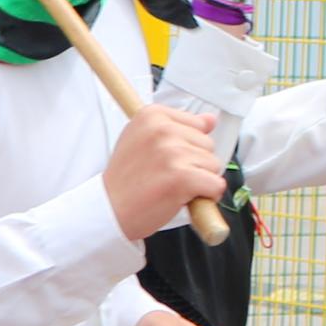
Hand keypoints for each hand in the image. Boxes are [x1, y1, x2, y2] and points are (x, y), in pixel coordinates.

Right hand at [103, 104, 224, 237]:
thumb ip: (178, 127)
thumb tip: (210, 119)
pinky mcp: (183, 177)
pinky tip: (182, 198)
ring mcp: (172, 152)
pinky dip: (206, 197)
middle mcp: (162, 129)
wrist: (109, 210)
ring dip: (199, 180)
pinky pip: (216, 185)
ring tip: (170, 186)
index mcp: (151, 115)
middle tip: (165, 175)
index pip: (197, 124)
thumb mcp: (144, 140)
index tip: (164, 158)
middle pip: (207, 144)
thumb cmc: (127, 179)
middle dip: (194, 163)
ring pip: (213, 165)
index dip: (186, 146)